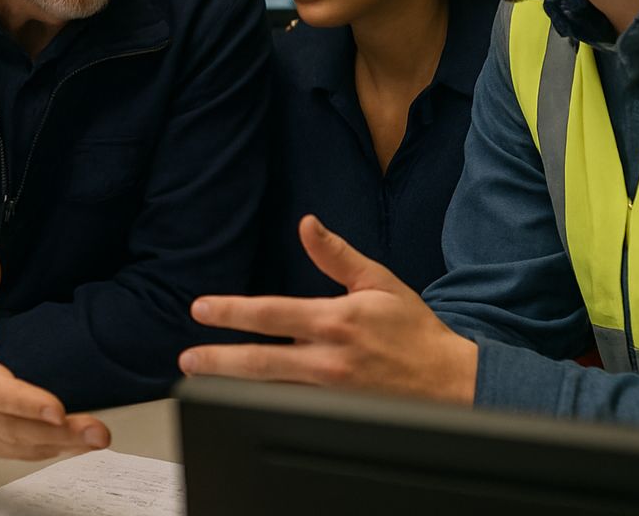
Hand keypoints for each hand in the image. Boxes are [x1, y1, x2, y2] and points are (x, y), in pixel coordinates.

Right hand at [0, 252, 111, 458]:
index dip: (25, 403)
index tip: (57, 410)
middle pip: (14, 426)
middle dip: (58, 432)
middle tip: (98, 432)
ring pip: (20, 445)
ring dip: (61, 445)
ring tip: (97, 439)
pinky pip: (19, 453)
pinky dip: (50, 451)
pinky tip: (77, 446)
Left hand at [178, 215, 477, 403]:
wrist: (451, 382)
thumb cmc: (413, 330)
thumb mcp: (377, 281)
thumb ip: (336, 255)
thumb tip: (307, 224)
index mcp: (335, 320)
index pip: (271, 314)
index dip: (232, 311)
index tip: (201, 309)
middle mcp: (329, 359)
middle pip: (260, 362)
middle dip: (218, 360)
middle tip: (188, 358)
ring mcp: (331, 392)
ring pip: (270, 389)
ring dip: (232, 385)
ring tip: (201, 380)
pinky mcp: (337, 414)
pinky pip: (293, 409)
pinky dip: (265, 404)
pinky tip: (240, 402)